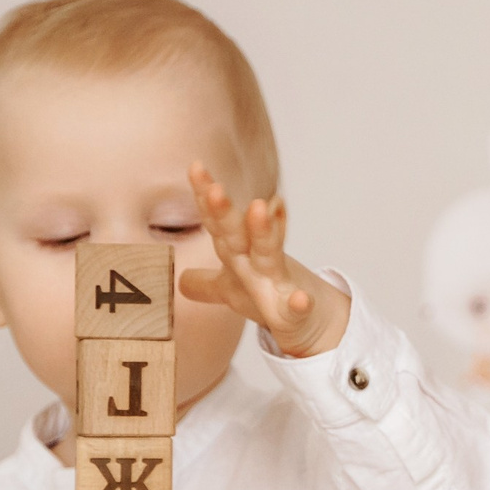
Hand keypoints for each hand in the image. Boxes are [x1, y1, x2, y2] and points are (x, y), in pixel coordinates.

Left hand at [181, 162, 350, 357]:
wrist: (308, 322)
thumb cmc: (268, 299)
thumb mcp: (231, 291)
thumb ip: (206, 283)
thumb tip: (181, 279)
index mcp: (239, 255)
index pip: (219, 224)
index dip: (205, 199)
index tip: (196, 167)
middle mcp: (259, 261)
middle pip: (239, 232)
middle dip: (226, 211)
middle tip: (214, 188)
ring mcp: (279, 282)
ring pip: (271, 253)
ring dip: (265, 231)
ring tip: (260, 207)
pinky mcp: (297, 310)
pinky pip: (298, 307)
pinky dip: (300, 303)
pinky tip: (301, 300)